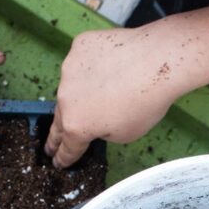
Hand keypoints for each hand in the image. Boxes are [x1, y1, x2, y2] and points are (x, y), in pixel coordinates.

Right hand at [46, 22, 197, 166]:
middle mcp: (66, 97)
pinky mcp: (80, 46)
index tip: (58, 162)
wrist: (158, 61)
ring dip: (78, 93)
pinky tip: (109, 66)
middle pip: (60, 118)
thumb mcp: (125, 135)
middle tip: (51, 144)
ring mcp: (70, 68)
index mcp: (76, 125)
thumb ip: (103, 132)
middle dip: (57, 133)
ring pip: (70, 86)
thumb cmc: (146, 103)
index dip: (63, 157)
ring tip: (100, 92)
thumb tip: (99, 120)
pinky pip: (82, 60)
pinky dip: (91, 66)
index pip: (67, 147)